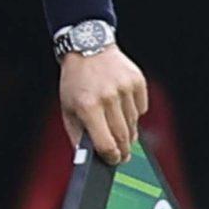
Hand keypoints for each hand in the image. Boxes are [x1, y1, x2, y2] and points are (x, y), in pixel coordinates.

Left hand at [60, 43, 149, 164]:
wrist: (87, 47)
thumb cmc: (75, 81)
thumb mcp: (67, 108)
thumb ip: (77, 135)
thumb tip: (87, 157)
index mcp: (88, 106)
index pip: (105, 144)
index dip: (111, 157)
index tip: (113, 161)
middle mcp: (108, 97)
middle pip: (123, 137)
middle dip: (122, 150)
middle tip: (121, 155)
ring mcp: (124, 88)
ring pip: (134, 124)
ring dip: (128, 131)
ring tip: (117, 127)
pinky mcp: (137, 81)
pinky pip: (142, 109)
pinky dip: (134, 113)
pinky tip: (122, 107)